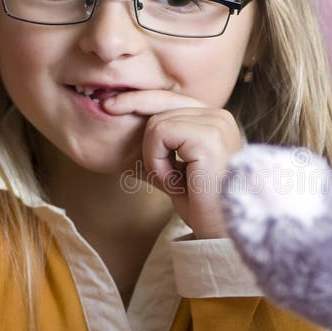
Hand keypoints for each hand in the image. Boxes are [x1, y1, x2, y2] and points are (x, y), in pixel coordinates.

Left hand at [103, 90, 242, 237]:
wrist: (222, 232)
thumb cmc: (203, 208)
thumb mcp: (175, 175)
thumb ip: (158, 154)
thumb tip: (127, 141)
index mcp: (215, 122)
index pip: (170, 98)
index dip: (139, 99)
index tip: (109, 105)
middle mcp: (219, 116)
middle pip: (161, 104)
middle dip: (141, 129)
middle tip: (127, 135)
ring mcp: (216, 123)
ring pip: (156, 122)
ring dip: (154, 157)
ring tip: (174, 181)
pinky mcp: (208, 135)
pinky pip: (160, 133)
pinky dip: (157, 160)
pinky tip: (175, 181)